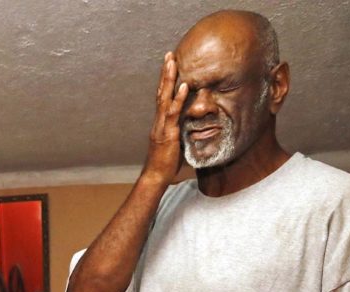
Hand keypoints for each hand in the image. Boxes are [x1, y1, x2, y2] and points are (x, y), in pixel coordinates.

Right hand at [142, 51, 187, 185]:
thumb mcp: (177, 146)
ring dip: (169, 79)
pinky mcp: (167, 133)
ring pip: (165, 98)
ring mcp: (162, 126)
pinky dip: (178, 98)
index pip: (163, 98)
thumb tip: (194, 131)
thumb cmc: (166, 166)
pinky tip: (183, 86)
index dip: (166, 82)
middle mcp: (159, 121)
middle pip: (161, 92)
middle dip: (165, 73)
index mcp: (161, 123)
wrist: (155, 178)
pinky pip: (173, 113)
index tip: (170, 66)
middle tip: (170, 55)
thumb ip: (183, 135)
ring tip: (173, 61)